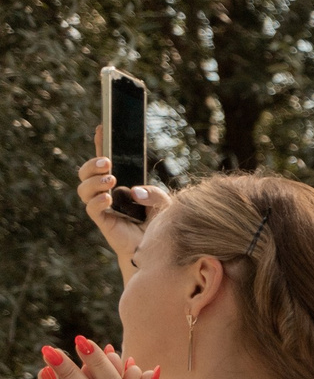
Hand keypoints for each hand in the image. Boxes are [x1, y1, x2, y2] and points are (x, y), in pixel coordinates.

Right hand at [77, 130, 170, 268]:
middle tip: (106, 163)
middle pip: (87, 172)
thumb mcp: (165, 203)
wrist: (162, 251)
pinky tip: (108, 198)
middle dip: (92, 164)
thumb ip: (154, 193)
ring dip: (93, 181)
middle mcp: (109, 191)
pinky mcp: (103, 221)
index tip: (102, 126)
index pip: (107, 159)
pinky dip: (97, 201)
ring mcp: (104, 206)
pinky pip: (91, 208)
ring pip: (83, 188)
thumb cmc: (163, 224)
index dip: (101, 142)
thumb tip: (133, 192)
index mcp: (123, 181)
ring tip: (110, 180)